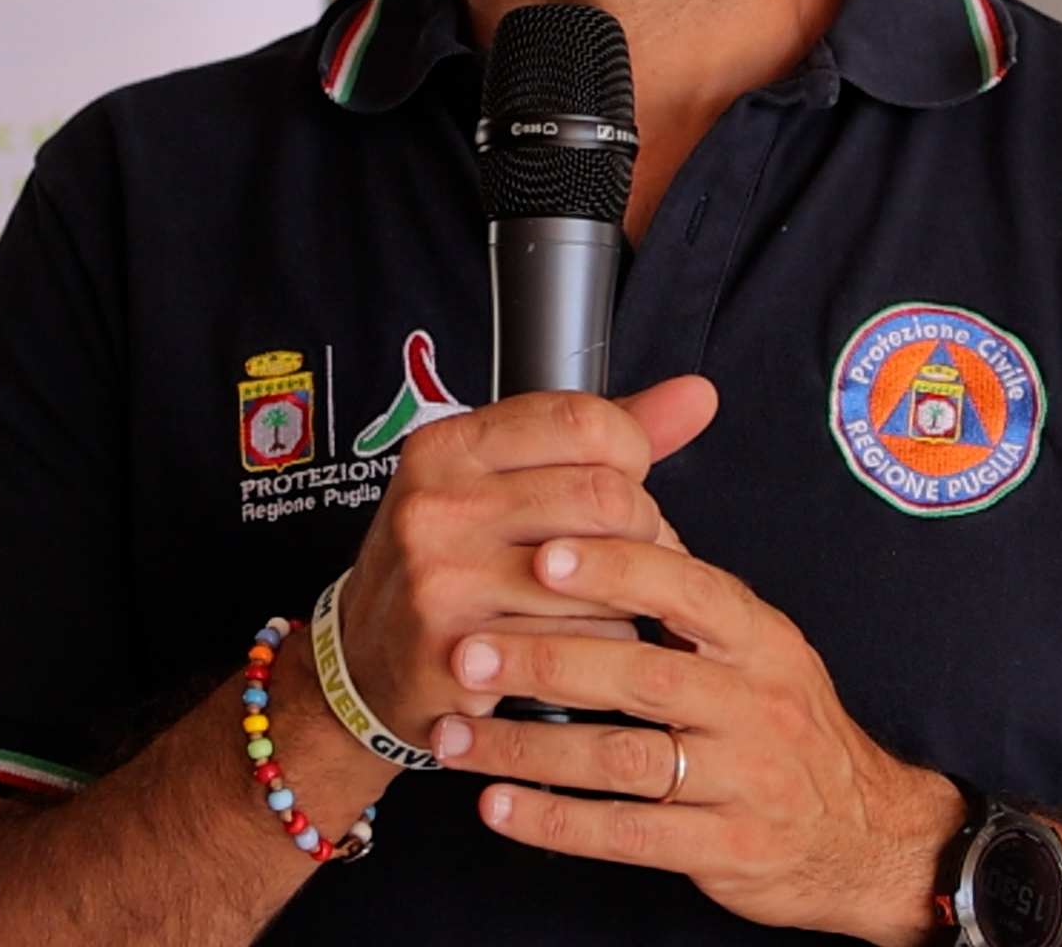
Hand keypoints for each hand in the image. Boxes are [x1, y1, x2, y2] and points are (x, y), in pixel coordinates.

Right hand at [335, 378, 721, 744]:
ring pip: (605, 575)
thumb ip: (602, 439)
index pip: (583, 421)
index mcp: (448, 447)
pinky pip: (586, 641)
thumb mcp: (501, 484)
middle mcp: (438, 504)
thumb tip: (696, 396)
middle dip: (644, 530)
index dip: (633, 454)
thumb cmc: (449, 564)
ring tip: (605, 599)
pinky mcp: (460, 650)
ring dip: (629, 594)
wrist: (365, 665)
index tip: (627, 480)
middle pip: (606, 498)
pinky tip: (581, 642)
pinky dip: (605, 644)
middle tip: (634, 551)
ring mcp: (443, 579)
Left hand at [429, 535, 966, 945]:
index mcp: (761, 639)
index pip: (688, 589)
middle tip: (469, 654)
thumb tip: (616, 509)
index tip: (541, 556)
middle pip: (643, 673)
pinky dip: (556, 822)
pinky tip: (497, 808)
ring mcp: (744, 780)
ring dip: (529, 750)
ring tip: (455, 738)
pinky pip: (629, 834)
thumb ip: (689, 591)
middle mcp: (757, 703)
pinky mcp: (726, 848)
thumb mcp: (762, 646)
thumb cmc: (789, 725)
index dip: (616, 570)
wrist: (866, 837)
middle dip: (546, 661)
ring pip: (624, 759)